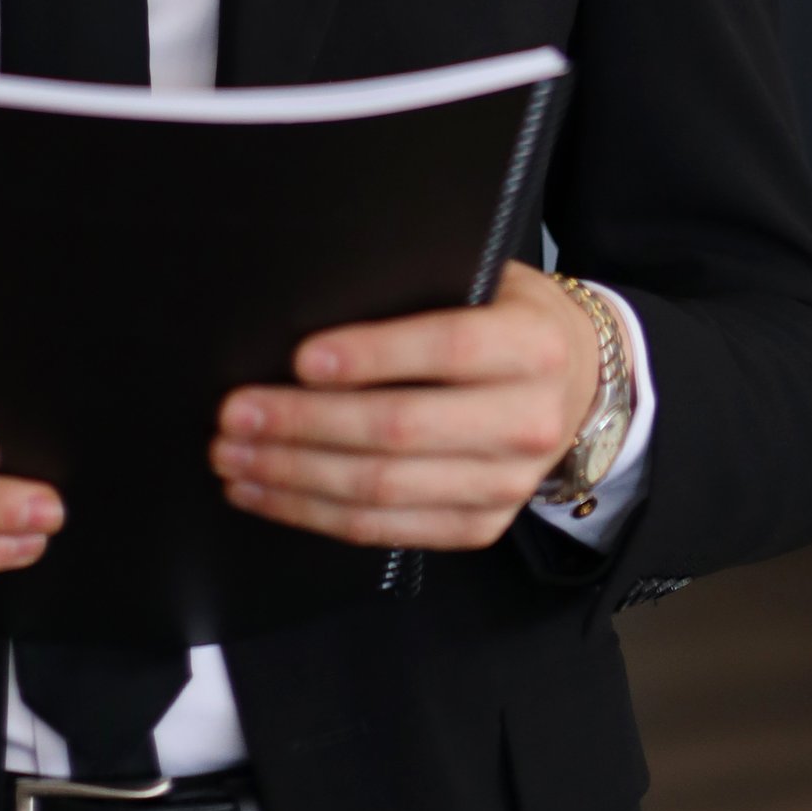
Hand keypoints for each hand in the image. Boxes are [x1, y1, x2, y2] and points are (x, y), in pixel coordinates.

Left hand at [209, 262, 601, 550]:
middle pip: (399, 430)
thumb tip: (315, 300)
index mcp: (531, 346)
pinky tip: (266, 493)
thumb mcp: (485, 280)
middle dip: (304, 425)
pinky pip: (386, 529)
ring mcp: (506, 485)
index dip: (371, 355)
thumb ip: (421, 292)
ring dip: (294, 477)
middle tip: (235, 414)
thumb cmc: (506, 316)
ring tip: (233, 457)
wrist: (579, 382)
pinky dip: (315, 514)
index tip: (300, 358)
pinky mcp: (480, 527)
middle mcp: (526, 421)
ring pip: (382, 490)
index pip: (447, 349)